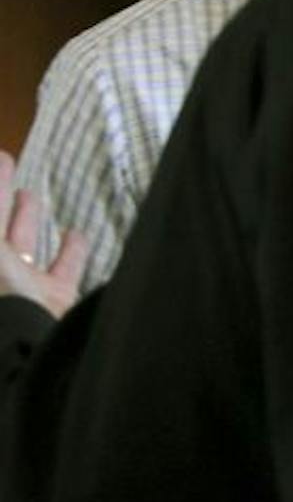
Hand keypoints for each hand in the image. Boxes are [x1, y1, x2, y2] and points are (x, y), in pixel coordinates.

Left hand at [0, 152, 86, 318]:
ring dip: (26, 218)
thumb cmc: (3, 292)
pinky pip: (64, 269)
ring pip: (23, 243)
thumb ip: (1, 217)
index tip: (1, 155)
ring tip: (31, 195)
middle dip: (1, 194)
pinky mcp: (55, 298)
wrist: (31, 346)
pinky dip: (71, 251)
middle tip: (7, 160)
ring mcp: (22, 285)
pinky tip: (75, 233)